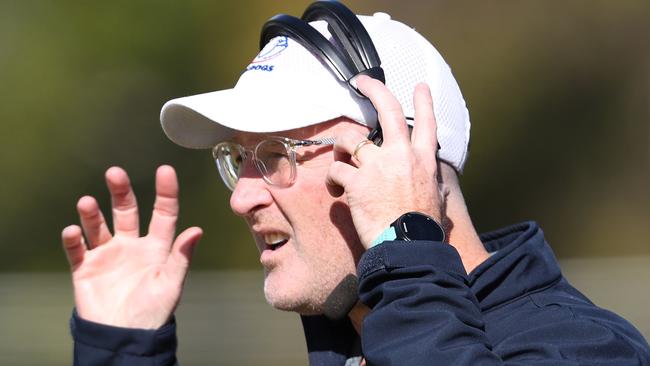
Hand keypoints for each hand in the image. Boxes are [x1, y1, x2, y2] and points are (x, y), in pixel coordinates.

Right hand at [61, 165, 201, 328]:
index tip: (165, 171)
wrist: (124, 338)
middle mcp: (131, 245)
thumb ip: (181, 257)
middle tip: (115, 173)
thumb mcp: (171, 283)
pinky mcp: (86, 269)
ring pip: (98, 226)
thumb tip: (196, 230)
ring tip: (86, 202)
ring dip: (92, 213)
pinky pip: (77, 250)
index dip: (165, 192)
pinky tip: (73, 231)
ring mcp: (108, 255)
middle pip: (126, 211)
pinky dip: (73, 240)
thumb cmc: (153, 312)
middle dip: (120, 192)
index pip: (163, 214)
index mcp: (156, 247)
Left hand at [327, 76, 442, 247]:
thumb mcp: (438, 203)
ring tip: (339, 162)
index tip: (420, 86)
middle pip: (388, 110)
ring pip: (350, 138)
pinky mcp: (356, 182)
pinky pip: (336, 170)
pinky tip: (334, 191)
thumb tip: (440, 188)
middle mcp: (402, 156)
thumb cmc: (424, 230)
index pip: (427, 123)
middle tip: (361, 81)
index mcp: (424, 161)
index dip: (424, 102)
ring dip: (340, 148)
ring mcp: (377, 166)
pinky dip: (332, 179)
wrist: (408, 246)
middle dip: (374, 89)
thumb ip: (435, 188)